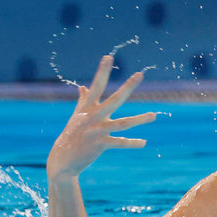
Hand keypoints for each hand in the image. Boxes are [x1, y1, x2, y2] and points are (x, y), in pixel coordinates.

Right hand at [46, 55, 155, 180]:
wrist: (62, 160)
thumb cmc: (71, 136)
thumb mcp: (76, 116)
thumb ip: (82, 101)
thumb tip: (82, 86)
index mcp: (86, 107)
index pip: (96, 86)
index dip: (102, 71)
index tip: (108, 56)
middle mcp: (92, 117)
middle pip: (113, 100)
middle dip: (127, 87)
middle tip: (139, 74)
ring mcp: (96, 131)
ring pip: (122, 124)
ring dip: (139, 119)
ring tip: (154, 116)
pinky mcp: (99, 145)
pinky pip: (119, 143)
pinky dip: (132, 143)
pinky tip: (143, 142)